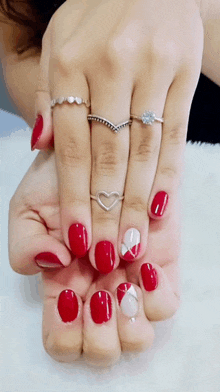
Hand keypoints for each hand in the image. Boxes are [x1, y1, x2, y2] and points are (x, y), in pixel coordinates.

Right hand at [9, 150, 178, 365]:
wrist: (96, 157)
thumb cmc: (60, 185)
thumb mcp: (27, 210)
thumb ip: (25, 245)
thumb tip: (54, 263)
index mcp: (62, 288)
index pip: (63, 342)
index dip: (67, 332)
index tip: (71, 291)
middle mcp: (97, 292)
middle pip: (102, 350)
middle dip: (102, 334)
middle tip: (102, 293)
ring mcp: (130, 282)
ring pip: (137, 337)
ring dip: (130, 319)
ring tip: (123, 281)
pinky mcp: (160, 267)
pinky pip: (165, 305)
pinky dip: (156, 296)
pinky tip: (144, 265)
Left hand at [31, 0, 202, 273]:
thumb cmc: (93, 17)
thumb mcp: (57, 46)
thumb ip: (50, 98)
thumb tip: (43, 146)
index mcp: (72, 62)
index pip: (73, 145)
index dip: (74, 196)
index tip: (78, 238)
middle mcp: (114, 68)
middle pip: (109, 156)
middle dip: (106, 211)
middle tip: (107, 256)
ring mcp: (154, 71)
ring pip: (143, 152)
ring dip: (135, 203)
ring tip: (131, 243)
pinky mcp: (184, 75)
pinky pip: (175, 134)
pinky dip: (166, 174)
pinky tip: (159, 208)